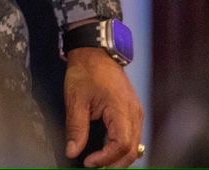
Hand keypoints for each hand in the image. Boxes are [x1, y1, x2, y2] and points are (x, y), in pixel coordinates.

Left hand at [62, 48, 143, 167]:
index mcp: (122, 109)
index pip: (121, 145)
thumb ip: (76, 128)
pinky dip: (122, 147)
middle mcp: (134, 112)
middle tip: (94, 168)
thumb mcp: (76, 99)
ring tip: (100, 163)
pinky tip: (108, 151)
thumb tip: (72, 152)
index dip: (105, 159)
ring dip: (119, 157)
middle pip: (132, 150)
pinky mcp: (132, 110)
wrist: (95, 50)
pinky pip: (133, 136)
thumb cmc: (87, 70)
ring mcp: (136, 111)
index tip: (87, 162)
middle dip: (114, 164)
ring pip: (135, 145)